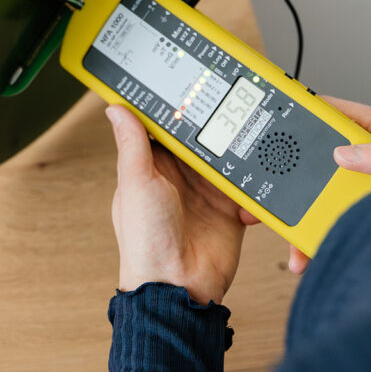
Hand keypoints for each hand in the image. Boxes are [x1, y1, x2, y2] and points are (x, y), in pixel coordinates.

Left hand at [107, 105, 245, 304]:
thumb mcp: (137, 184)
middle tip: (230, 101)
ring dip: (238, 151)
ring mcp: (205, 192)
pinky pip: (247, 186)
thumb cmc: (145, 244)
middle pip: (201, 139)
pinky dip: (254, 183)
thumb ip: (132, 145)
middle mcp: (179, 177)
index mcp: (151, 168)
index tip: (190, 83)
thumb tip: (117, 109)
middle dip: (215, 124)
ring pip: (227, 158)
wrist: (179, 289)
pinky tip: (253, 180)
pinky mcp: (230, 209)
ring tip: (248, 137)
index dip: (176, 108)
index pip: (165, 128)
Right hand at [265, 95, 370, 274]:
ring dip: (308, 219)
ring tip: (297, 241)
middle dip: (297, 178)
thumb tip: (346, 151)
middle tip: (273, 189)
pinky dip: (324, 239)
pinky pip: (342, 224)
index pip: (340, 114)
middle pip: (325, 161)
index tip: (282, 111)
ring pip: (329, 198)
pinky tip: (316, 252)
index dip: (310, 110)